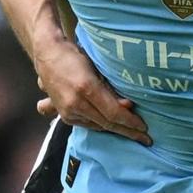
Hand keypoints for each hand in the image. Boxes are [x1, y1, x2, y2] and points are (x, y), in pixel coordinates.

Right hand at [34, 40, 150, 144]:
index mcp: (85, 88)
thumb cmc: (75, 54)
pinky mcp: (64, 115)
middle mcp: (75, 103)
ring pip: (98, 126)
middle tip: (146, 139)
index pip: (113, 112)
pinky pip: (88, 125)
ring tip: (134, 134)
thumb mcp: (97, 66)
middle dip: (128, 131)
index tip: (145, 128)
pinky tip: (114, 127)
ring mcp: (67, 111)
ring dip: (117, 130)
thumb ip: (110, 88)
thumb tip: (128, 106)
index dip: (130, 121)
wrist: (46, 54)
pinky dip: (102, 126)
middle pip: (107, 123)